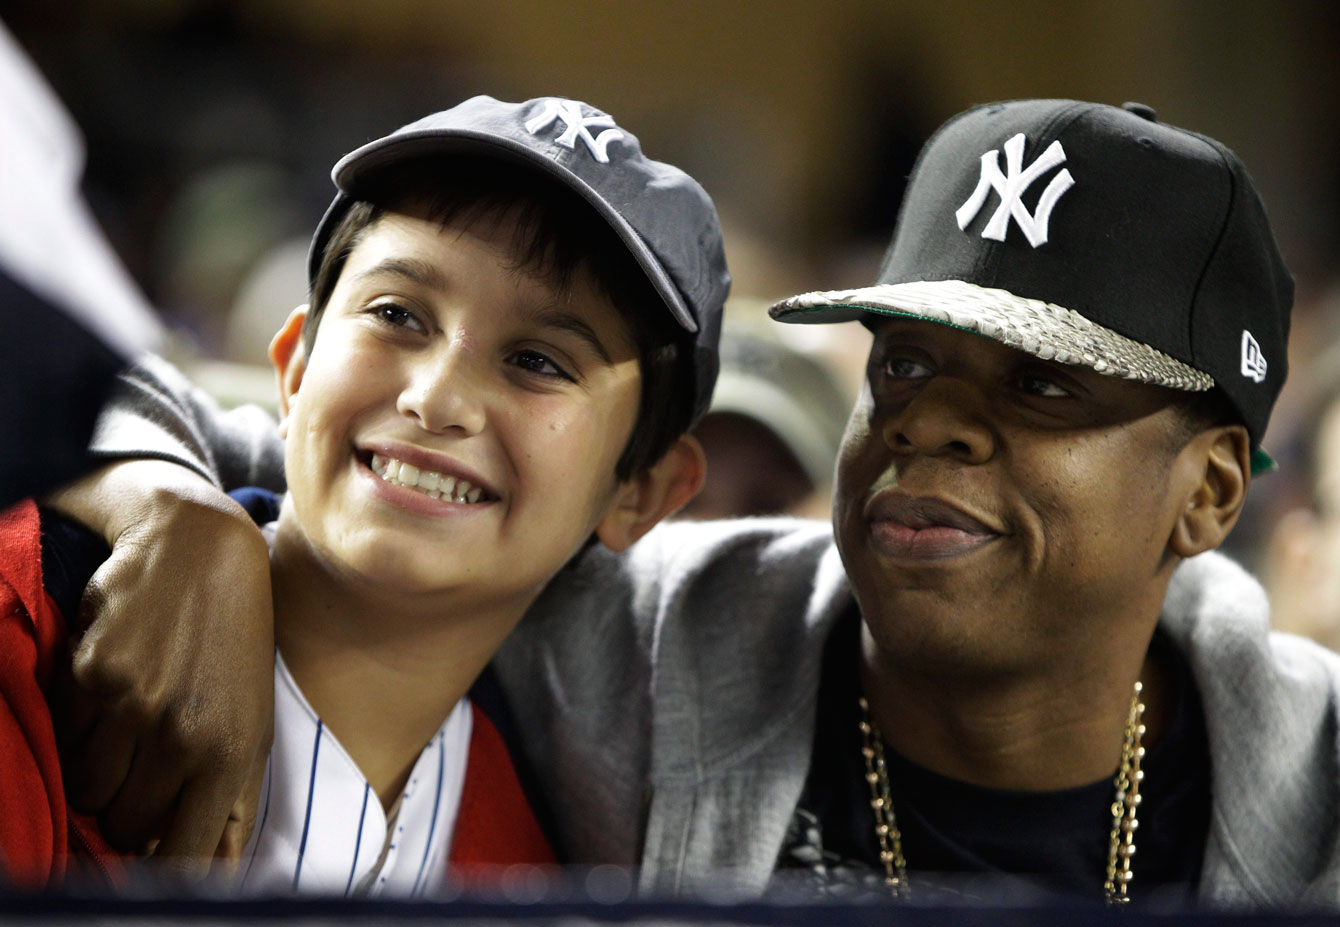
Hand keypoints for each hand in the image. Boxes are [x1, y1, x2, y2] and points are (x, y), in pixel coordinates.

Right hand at [45, 460, 273, 876]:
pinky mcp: (91, 675)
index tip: (160, 853)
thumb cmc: (235, 644)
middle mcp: (182, 736)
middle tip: (147, 769)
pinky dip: (79, 733)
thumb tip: (216, 865)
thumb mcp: (253, 719)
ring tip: (128, 730)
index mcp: (231, 754)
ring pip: (87, 792)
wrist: (203, 551)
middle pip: (125, 828)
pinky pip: (66, 741)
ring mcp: (133, 706)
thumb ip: (232, 796)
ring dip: (100, 774)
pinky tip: (108, 696)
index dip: (167, 864)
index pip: (188, 856)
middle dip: (130, 811)